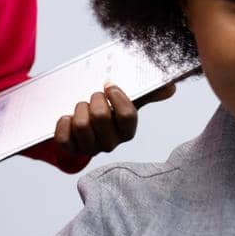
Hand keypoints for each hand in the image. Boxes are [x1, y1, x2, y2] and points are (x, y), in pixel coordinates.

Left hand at [53, 82, 175, 158]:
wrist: (83, 123)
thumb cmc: (108, 110)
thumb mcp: (127, 100)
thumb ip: (147, 93)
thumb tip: (171, 88)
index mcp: (126, 131)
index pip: (128, 116)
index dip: (117, 98)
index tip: (109, 85)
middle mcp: (111, 143)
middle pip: (101, 118)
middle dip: (94, 100)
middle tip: (93, 96)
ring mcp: (90, 148)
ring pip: (82, 126)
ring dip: (79, 109)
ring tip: (81, 106)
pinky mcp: (71, 149)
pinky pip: (64, 140)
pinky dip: (63, 124)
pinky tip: (67, 117)